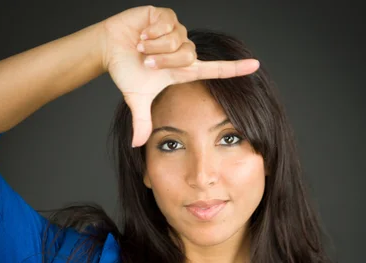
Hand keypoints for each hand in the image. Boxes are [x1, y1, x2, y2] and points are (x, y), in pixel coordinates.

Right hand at [99, 6, 259, 147]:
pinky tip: (141, 33)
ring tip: (141, 46)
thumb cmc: (127, 71)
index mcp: (183, 69)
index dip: (234, 69)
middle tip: (145, 61)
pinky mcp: (166, 15)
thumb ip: (142, 122)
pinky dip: (149, 32)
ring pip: (176, 42)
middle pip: (188, 56)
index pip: (215, 69)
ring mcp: (176, 31)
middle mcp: (184, 49)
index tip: (255, 66)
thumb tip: (136, 144)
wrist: (110, 48)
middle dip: (162, 61)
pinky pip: (166, 25)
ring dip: (154, 47)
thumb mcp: (137, 99)